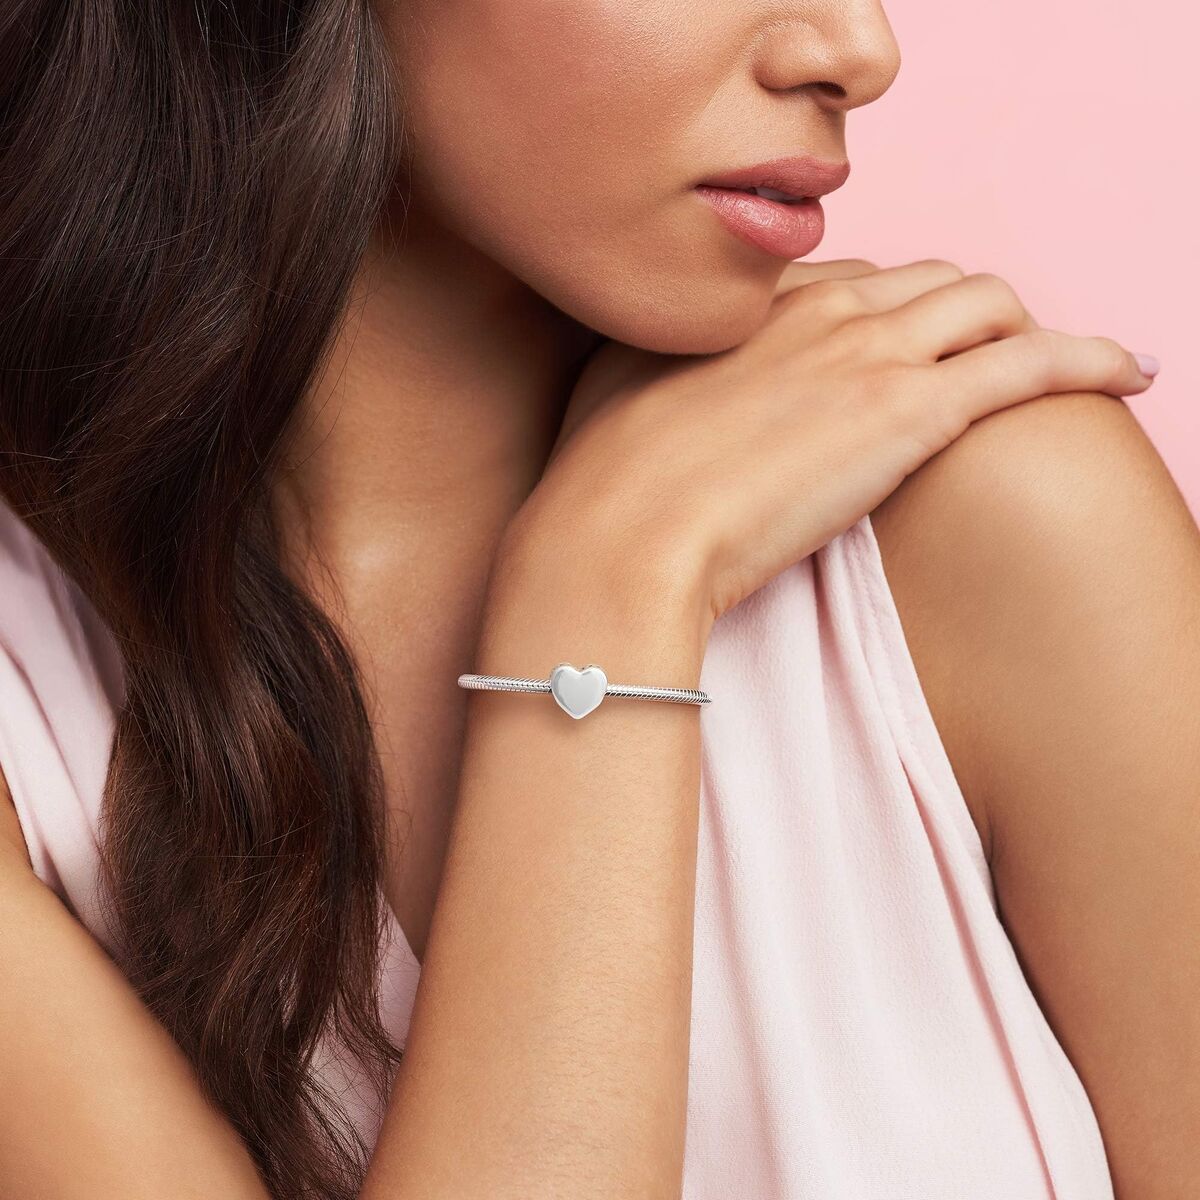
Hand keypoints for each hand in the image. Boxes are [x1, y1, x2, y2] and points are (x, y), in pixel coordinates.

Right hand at [516, 258, 1155, 625]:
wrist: (617, 536)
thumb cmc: (598, 490)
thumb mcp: (611, 402)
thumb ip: (652, 372)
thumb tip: (656, 386)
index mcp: (745, 309)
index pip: (846, 284)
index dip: (881, 316)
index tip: (894, 358)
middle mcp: (813, 309)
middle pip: (922, 279)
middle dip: (954, 313)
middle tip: (970, 365)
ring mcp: (866, 351)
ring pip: (981, 301)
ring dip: (1015, 327)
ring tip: (1043, 368)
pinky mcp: (913, 409)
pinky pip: (1032, 361)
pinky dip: (1087, 357)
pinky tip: (1123, 370)